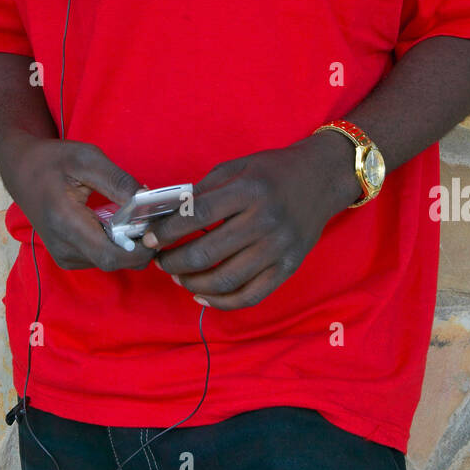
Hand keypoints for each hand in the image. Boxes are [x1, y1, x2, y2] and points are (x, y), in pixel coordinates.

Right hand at [6, 136, 156, 271]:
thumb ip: (118, 181)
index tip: (157, 228)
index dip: (140, 250)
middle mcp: (63, 247)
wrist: (21, 169)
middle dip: (139, 246)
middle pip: (114, 262)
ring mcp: (64, 256)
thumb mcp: (87, 158)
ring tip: (136, 217)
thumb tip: (149, 200)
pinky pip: (101, 258)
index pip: (110, 255)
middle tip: (153, 219)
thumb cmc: (53, 160)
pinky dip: (116, 245)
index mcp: (65, 223)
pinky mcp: (67, 257)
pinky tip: (119, 223)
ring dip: (129, 245)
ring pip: (110, 262)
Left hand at [144, 133, 361, 308]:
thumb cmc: (272, 170)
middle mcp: (266, 221)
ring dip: (193, 283)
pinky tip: (202, 296)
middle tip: (159, 261)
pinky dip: (222, 302)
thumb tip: (166, 215)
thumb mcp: (236, 167)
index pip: (198, 216)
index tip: (148, 239)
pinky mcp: (289, 268)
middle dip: (174, 261)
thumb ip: (203, 191)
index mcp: (249, 191)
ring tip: (177, 276)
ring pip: (226, 279)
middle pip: (208, 252)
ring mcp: (279, 248)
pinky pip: (251, 295)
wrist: (321, 178)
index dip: (168, 231)